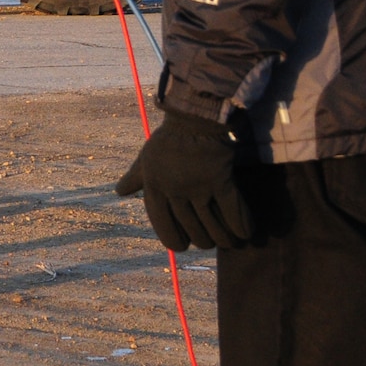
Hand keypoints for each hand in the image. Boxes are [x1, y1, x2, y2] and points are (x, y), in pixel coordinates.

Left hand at [114, 107, 253, 250]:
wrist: (194, 119)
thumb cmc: (168, 140)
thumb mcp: (146, 159)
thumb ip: (134, 178)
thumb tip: (119, 192)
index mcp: (154, 187)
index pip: (162, 224)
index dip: (173, 239)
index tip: (181, 246)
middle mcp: (174, 191)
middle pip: (192, 230)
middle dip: (203, 241)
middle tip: (209, 242)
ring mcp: (198, 187)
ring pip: (213, 226)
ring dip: (224, 238)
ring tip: (230, 241)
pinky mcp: (220, 181)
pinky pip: (233, 212)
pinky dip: (242, 225)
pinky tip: (246, 233)